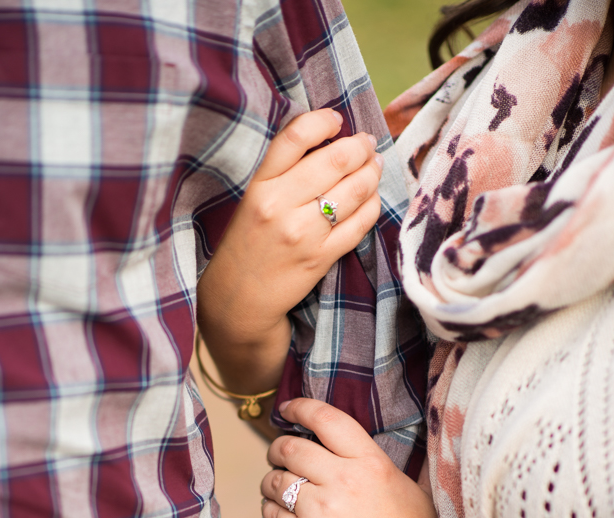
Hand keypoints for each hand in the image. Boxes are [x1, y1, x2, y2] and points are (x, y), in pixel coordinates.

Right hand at [197, 109, 382, 397]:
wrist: (239, 301)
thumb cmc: (247, 246)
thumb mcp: (253, 200)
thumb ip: (283, 172)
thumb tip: (328, 141)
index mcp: (260, 185)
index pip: (296, 136)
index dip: (324, 121)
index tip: (337, 121)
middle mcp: (280, 206)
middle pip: (335, 160)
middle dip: (360, 147)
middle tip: (367, 144)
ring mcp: (303, 233)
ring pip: (354, 190)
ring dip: (372, 173)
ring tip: (374, 167)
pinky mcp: (321, 258)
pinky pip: (359, 224)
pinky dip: (372, 206)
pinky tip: (371, 200)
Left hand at [260, 398, 444, 517]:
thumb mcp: (410, 491)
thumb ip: (381, 468)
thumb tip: (362, 454)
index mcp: (370, 463)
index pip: (326, 420)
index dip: (300, 409)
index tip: (287, 410)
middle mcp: (341, 480)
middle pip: (290, 448)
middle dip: (277, 449)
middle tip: (277, 455)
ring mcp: (319, 511)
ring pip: (275, 481)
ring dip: (270, 482)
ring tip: (275, 488)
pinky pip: (271, 516)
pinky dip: (269, 511)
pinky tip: (277, 514)